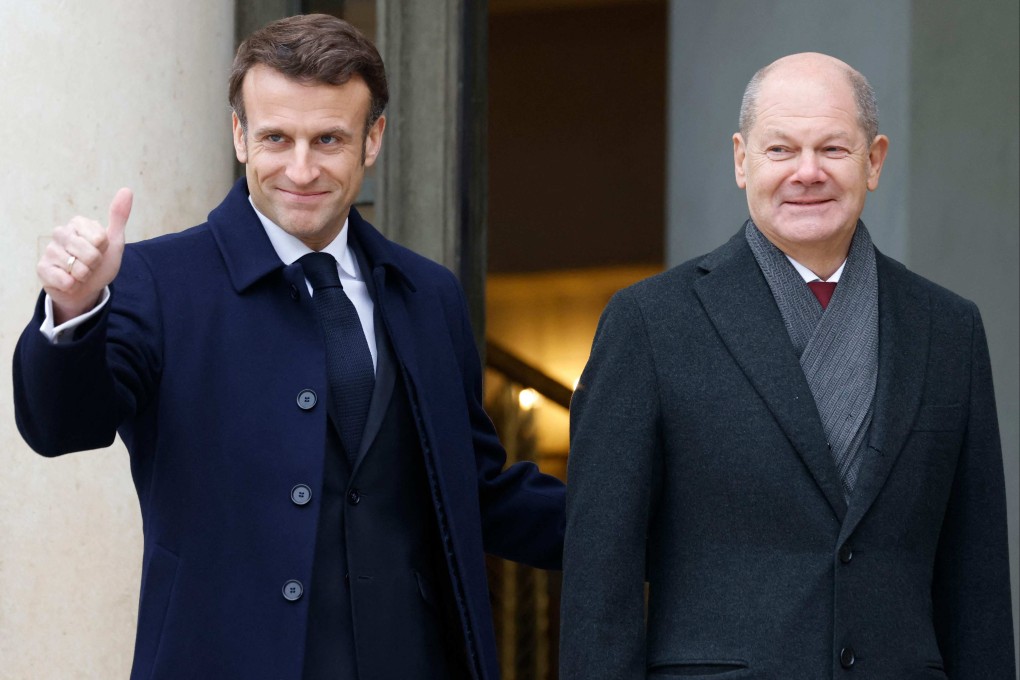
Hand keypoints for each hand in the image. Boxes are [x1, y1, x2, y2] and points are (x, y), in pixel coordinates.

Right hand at [39, 188, 132, 324]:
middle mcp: (60, 232)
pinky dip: (73, 285)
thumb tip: (127, 190)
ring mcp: (50, 250)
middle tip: (90, 264)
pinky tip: (69, 281)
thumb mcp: (114, 240)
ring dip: (84, 276)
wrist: (87, 288)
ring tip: (79, 272)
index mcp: (78, 223)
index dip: (104, 249)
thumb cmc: (99, 263)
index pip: (100, 238)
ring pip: (78, 269)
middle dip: (95, 265)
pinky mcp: (42, 268)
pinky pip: (65, 280)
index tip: (99, 250)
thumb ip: (118, 216)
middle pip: (91, 254)